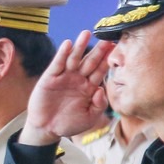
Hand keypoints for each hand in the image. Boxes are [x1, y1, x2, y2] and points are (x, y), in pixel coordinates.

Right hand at [21, 29, 112, 145]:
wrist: (46, 129)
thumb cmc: (68, 124)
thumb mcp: (89, 118)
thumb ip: (99, 105)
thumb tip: (102, 89)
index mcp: (89, 88)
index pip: (100, 71)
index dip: (108, 61)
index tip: (117, 49)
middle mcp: (78, 79)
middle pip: (90, 61)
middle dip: (98, 50)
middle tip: (107, 37)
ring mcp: (64, 77)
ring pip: (74, 59)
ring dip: (80, 46)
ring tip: (86, 33)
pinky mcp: (50, 78)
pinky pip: (57, 64)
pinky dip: (62, 54)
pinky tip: (68, 44)